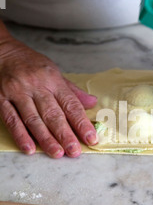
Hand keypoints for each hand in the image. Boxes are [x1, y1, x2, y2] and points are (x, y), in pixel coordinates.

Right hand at [0, 37, 97, 158]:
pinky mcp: (1, 99)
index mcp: (53, 80)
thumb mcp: (55, 72)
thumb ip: (72, 91)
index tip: (91, 138)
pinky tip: (30, 148)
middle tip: (75, 151)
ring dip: (46, 139)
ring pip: (34, 119)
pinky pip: (12, 120)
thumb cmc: (31, 64)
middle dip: (65, 135)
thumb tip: (93, 103)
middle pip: (53, 114)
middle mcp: (36, 86)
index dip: (82, 123)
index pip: (71, 105)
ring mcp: (18, 93)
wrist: (2, 51)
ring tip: (57, 153)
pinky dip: (21, 135)